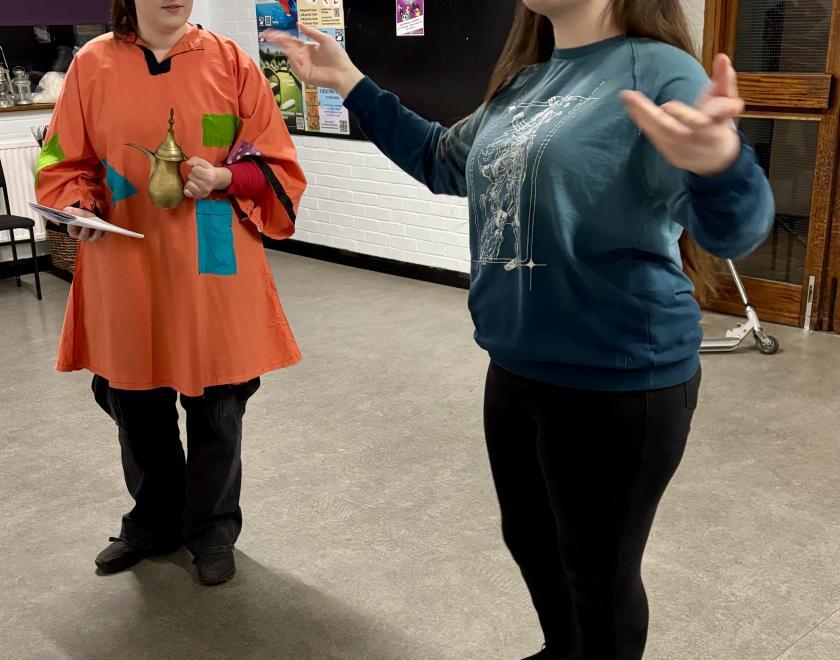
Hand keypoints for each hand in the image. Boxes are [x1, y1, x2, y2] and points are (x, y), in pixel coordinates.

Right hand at [62, 207, 105, 241]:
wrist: (86, 216)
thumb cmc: (78, 214)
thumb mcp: (71, 212)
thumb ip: (68, 212)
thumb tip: (70, 213)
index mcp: (73, 232)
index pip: (71, 230)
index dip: (71, 226)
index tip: (73, 221)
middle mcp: (81, 237)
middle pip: (83, 236)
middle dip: (85, 230)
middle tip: (87, 225)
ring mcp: (91, 238)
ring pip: (94, 237)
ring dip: (97, 232)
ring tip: (99, 226)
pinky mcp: (99, 236)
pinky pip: (103, 236)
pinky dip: (105, 232)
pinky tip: (106, 227)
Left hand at [184, 157, 231, 198]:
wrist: (215, 181)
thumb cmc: (208, 171)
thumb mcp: (204, 163)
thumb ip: (195, 160)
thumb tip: (187, 162)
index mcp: (209, 176)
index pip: (195, 169)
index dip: (195, 168)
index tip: (199, 170)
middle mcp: (207, 186)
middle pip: (191, 176)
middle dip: (193, 175)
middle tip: (198, 176)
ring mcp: (202, 193)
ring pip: (188, 184)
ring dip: (190, 181)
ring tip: (195, 181)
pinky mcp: (197, 197)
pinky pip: (186, 192)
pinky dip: (187, 189)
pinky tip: (193, 187)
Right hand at [263, 23, 364, 97]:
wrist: (343, 72)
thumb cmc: (337, 55)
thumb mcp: (324, 39)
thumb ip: (310, 32)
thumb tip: (298, 24)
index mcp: (307, 48)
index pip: (291, 41)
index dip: (281, 36)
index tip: (271, 32)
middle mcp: (303, 57)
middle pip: (287, 48)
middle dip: (278, 41)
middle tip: (267, 35)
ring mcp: (303, 67)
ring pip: (291, 56)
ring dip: (287, 48)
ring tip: (282, 41)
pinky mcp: (305, 75)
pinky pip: (296, 66)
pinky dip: (294, 59)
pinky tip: (294, 53)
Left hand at [620, 54, 742, 176]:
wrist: (717, 160)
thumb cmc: (720, 123)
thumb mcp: (728, 101)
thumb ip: (725, 80)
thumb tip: (722, 57)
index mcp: (711, 129)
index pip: (698, 122)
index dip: (683, 115)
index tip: (668, 105)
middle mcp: (692, 142)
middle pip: (669, 128)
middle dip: (649, 113)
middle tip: (631, 97)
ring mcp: (679, 150)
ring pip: (657, 132)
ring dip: (640, 115)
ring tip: (627, 98)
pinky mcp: (669, 154)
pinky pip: (654, 137)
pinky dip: (642, 122)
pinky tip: (631, 109)